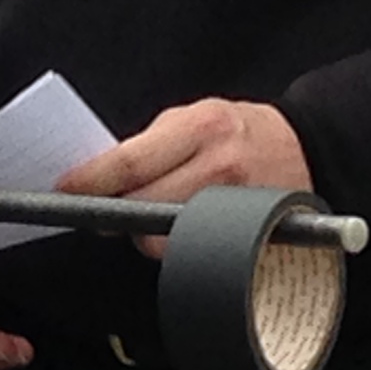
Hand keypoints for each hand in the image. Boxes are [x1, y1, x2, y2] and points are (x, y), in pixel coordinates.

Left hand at [57, 98, 314, 253]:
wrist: (305, 148)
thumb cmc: (238, 130)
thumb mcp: (192, 117)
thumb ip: (150, 145)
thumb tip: (99, 176)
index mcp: (202, 127)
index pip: (132, 161)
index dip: (92, 181)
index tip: (64, 189)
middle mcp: (220, 167)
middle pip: (144, 208)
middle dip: (112, 213)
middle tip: (99, 208)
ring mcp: (235, 206)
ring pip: (164, 240)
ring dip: (142, 233)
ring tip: (146, 215)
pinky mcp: (245, 234)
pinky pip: (191, 252)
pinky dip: (172, 245)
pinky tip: (174, 230)